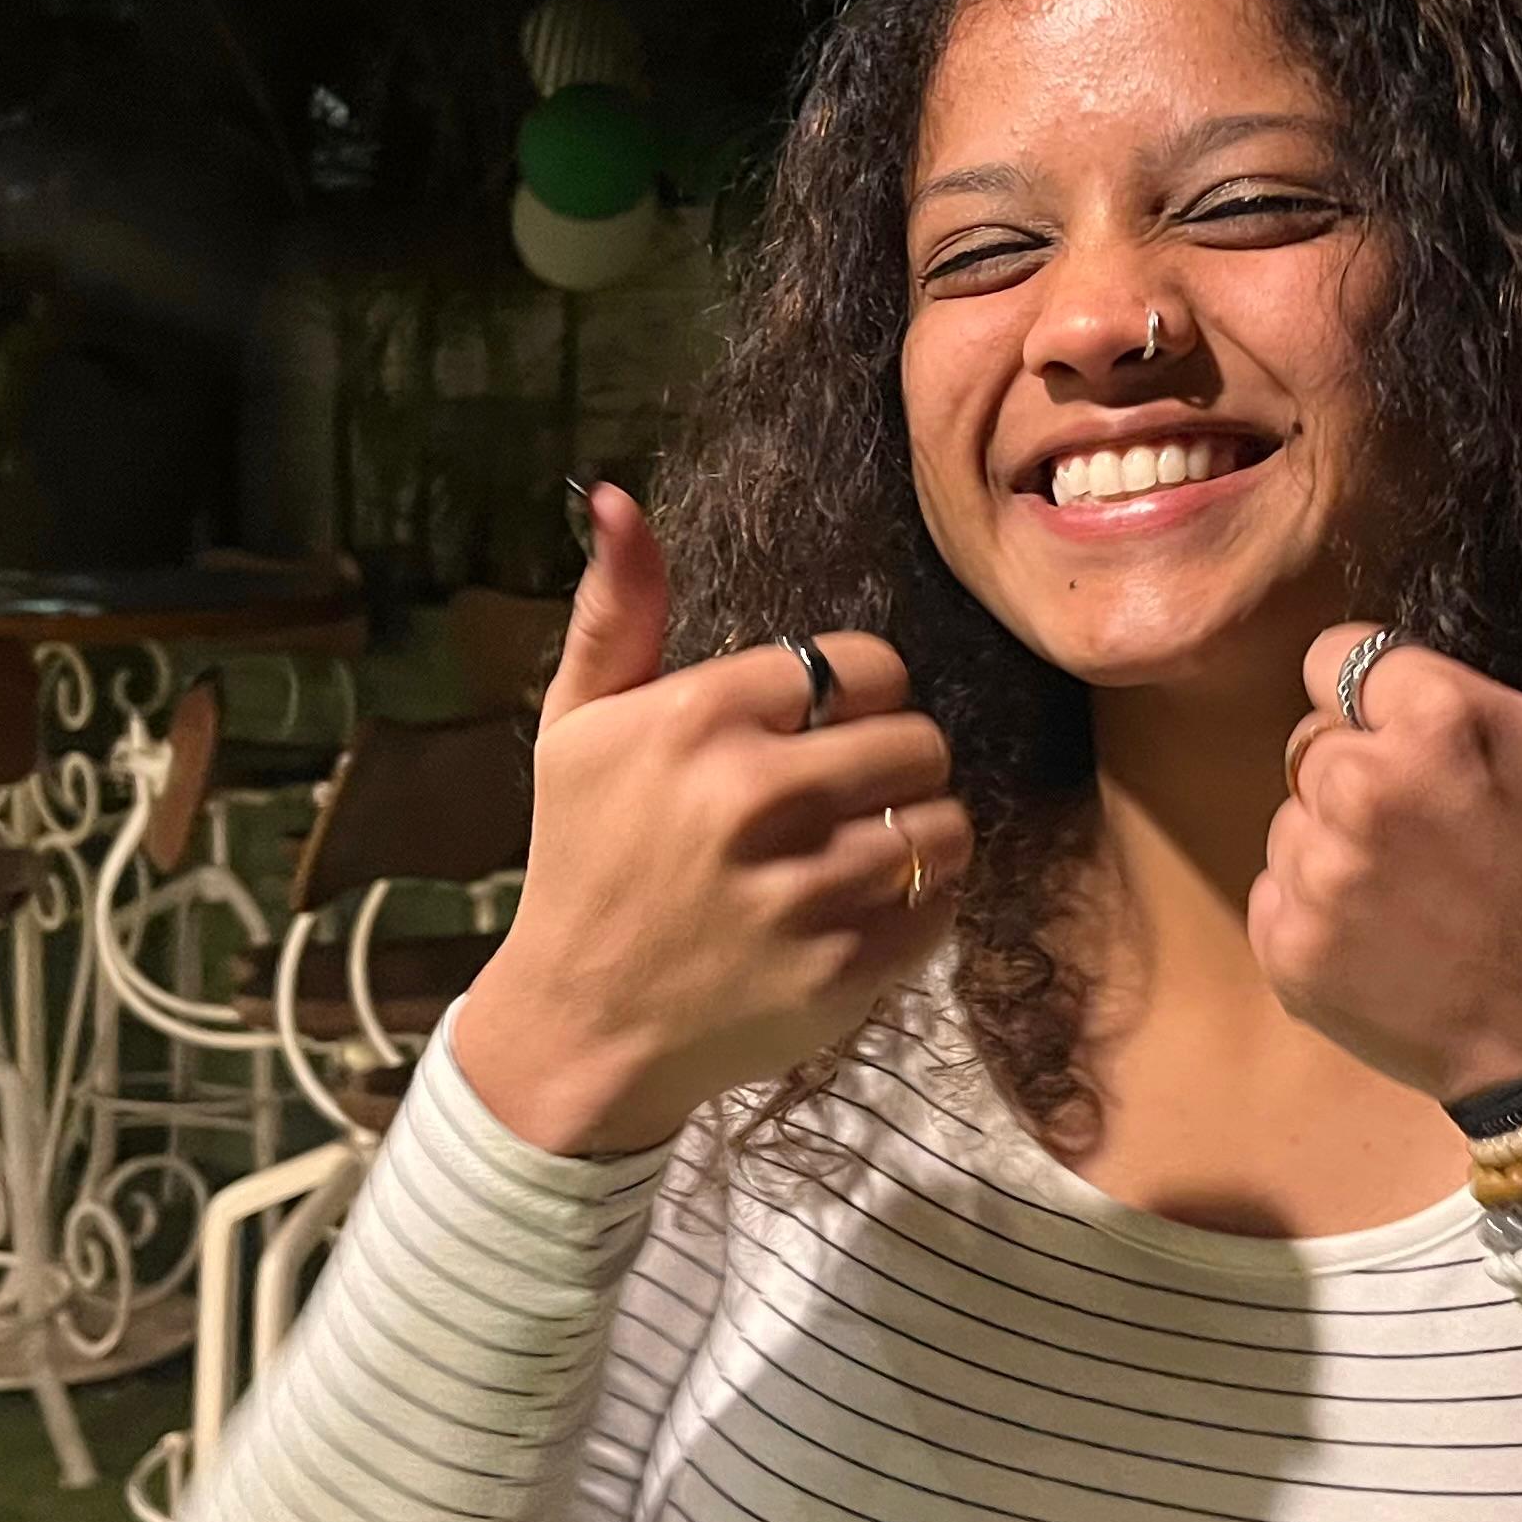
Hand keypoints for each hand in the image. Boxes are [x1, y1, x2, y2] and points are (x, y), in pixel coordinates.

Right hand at [453, 485, 972, 1153]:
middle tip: (856, 789)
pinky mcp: (843, 968)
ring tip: (870, 845)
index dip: (863, 691)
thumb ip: (615, 611)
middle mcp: (752, 798)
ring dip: (920, 830)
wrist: (582, 1025)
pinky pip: (943, 903)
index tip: (831, 723)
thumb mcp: (576, 726)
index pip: (862, 664)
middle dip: (898, 758)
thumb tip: (616, 497)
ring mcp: (802, 890)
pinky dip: (922, 901)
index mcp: (695, 720)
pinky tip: (866, 903)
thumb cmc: (584, 860)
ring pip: (945, 822)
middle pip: (917, 738)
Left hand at [1249, 501, 1521, 1104]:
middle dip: (1362, 772)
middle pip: (1313, 740)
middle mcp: (1360, 782)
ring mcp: (1315, 869)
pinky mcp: (1284, 944)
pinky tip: (1391, 939)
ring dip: (1339, 845)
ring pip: (1292, 818)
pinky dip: (1318, 915)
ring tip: (1423, 893)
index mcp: (1433, 713)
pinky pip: (1274, 893)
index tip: (1438, 752)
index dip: (1386, 703)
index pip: (1341, 661)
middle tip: (1442, 834)